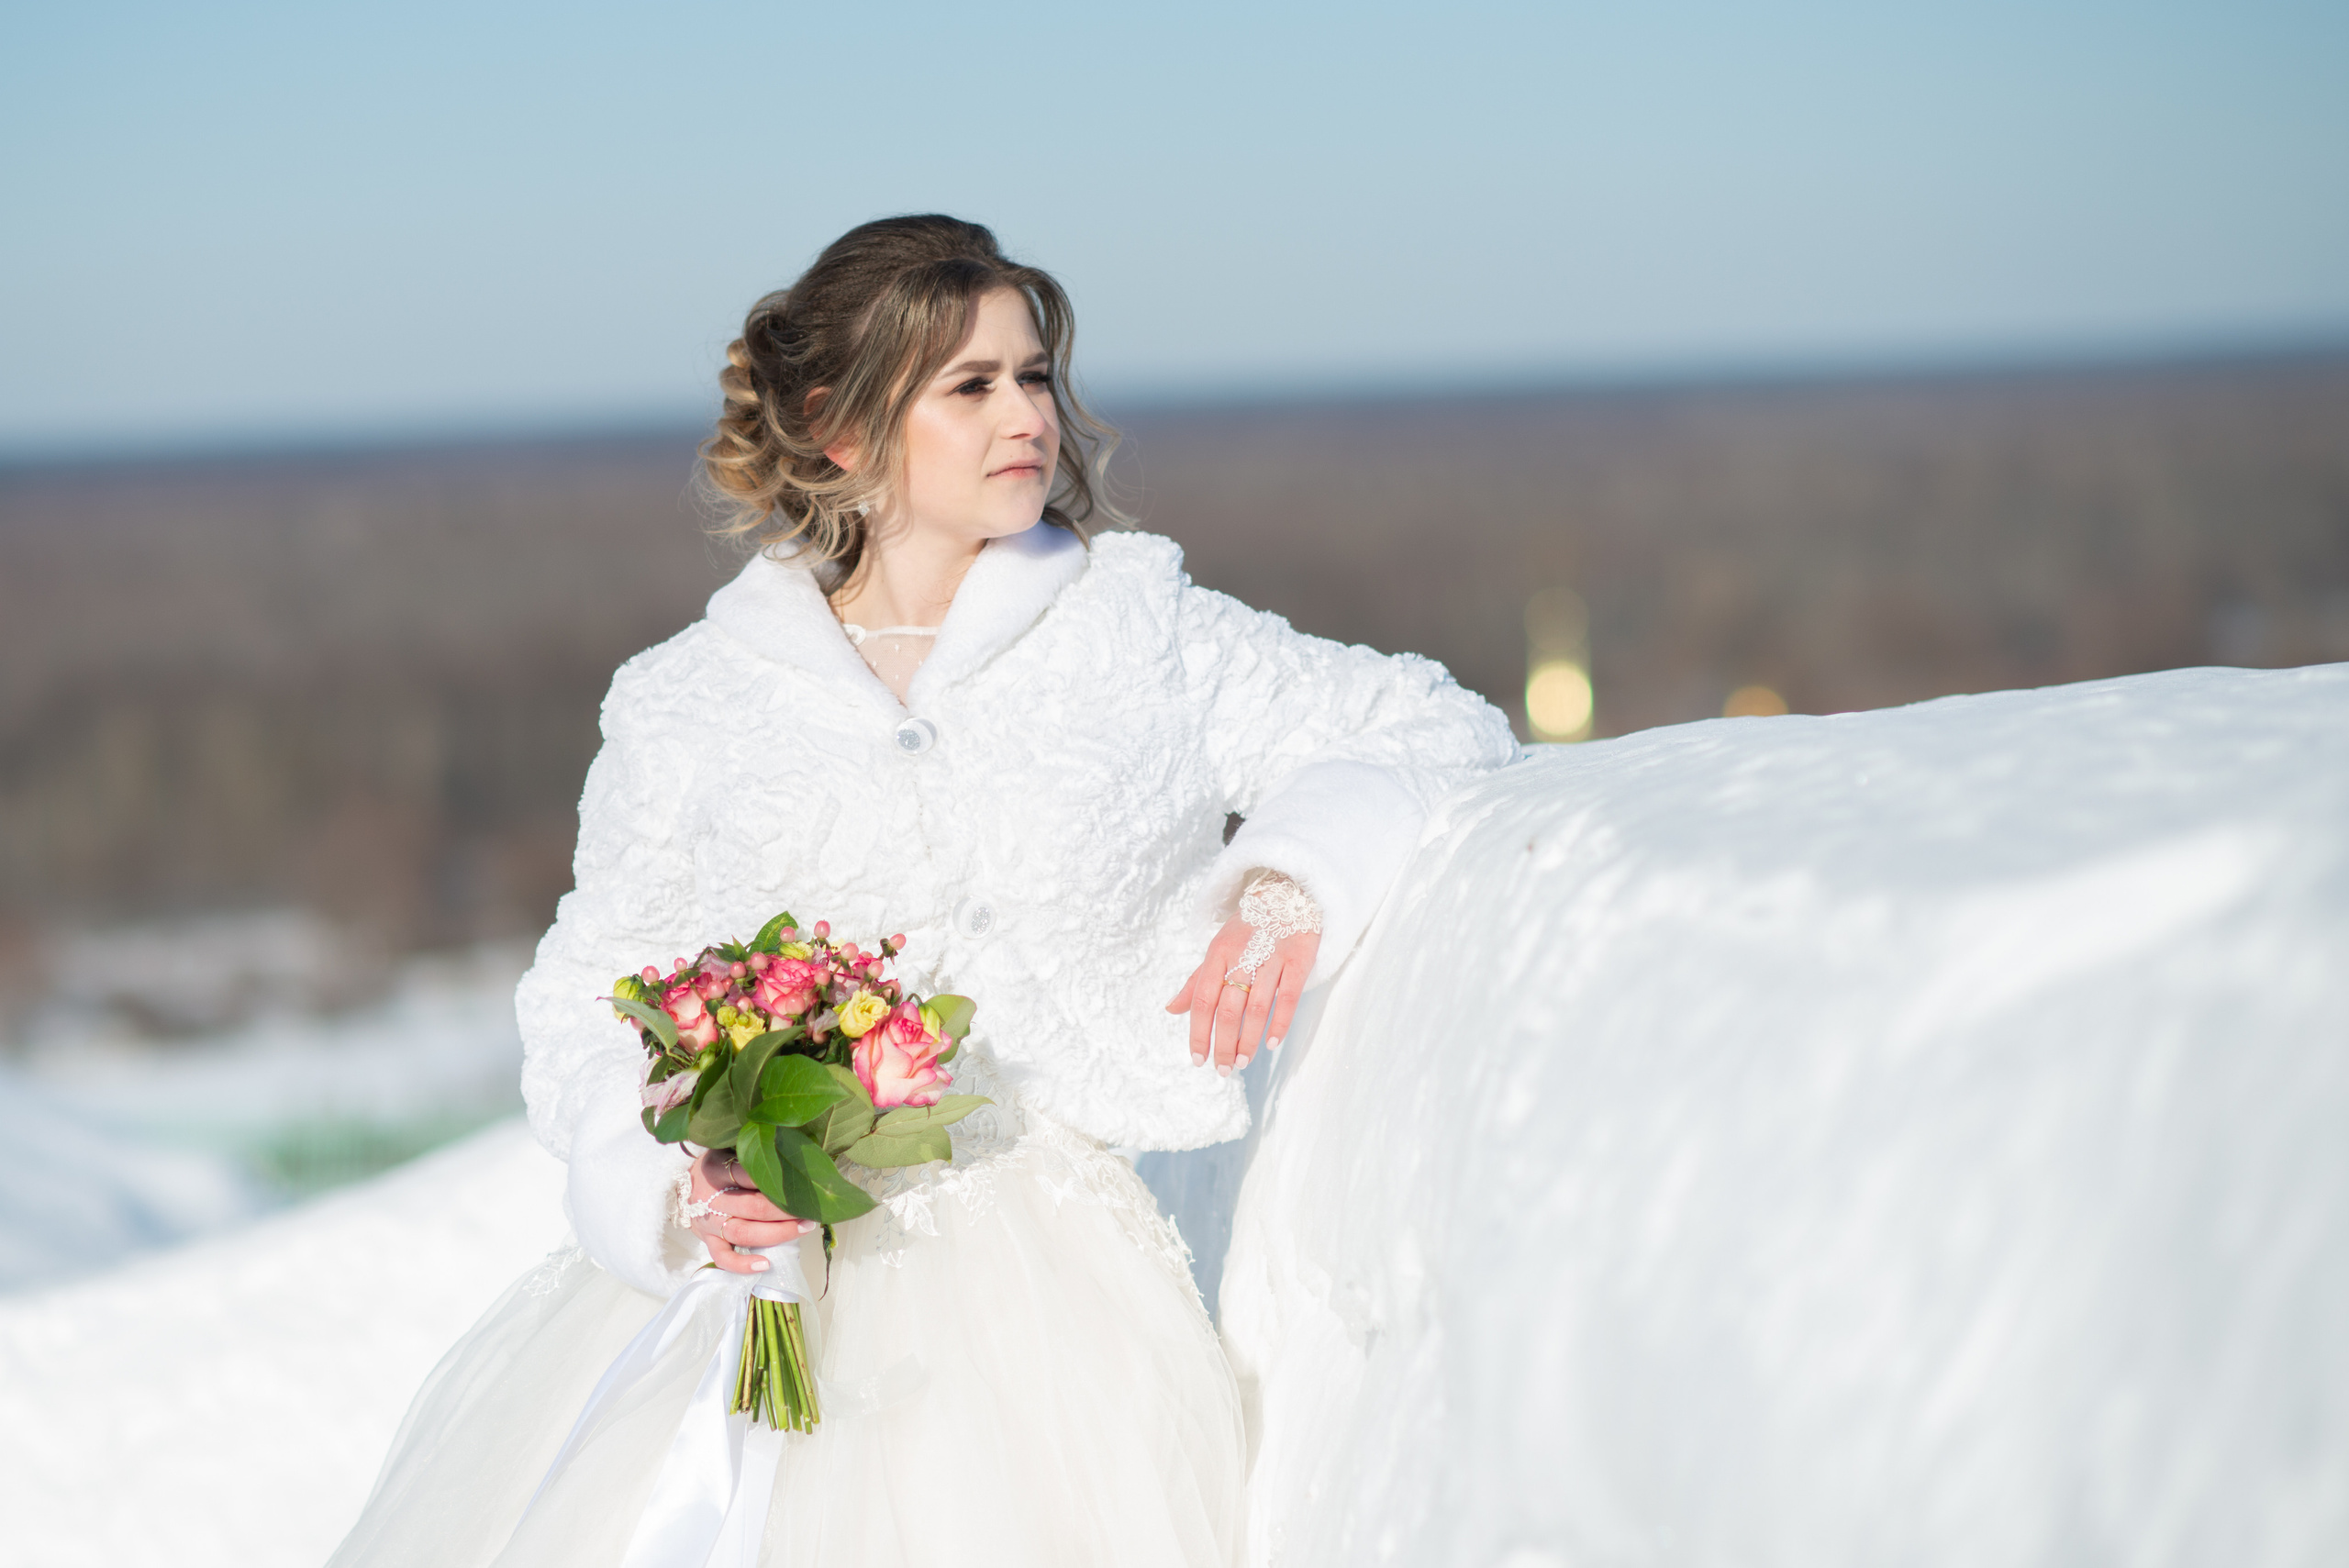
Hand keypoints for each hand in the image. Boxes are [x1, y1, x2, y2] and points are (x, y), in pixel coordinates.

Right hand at [688, 1148, 815, 1274]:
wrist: (679, 1187)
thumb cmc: (714, 1166)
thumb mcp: (726, 1149)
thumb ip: (750, 1151)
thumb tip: (789, 1152)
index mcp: (715, 1170)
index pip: (748, 1174)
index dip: (777, 1180)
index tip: (801, 1183)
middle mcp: (711, 1198)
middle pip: (753, 1207)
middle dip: (785, 1210)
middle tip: (809, 1208)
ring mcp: (709, 1223)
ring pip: (743, 1233)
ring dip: (776, 1233)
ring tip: (803, 1228)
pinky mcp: (707, 1241)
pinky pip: (723, 1257)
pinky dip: (742, 1264)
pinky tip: (765, 1265)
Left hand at [1165, 916, 1318, 1077]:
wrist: (1288, 892)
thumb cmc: (1249, 929)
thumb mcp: (1219, 948)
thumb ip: (1197, 980)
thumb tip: (1171, 1009)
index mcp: (1218, 953)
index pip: (1201, 999)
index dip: (1197, 1032)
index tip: (1197, 1059)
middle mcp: (1242, 954)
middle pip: (1227, 1009)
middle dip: (1222, 1044)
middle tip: (1223, 1069)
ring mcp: (1272, 956)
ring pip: (1256, 1007)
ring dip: (1248, 1040)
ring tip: (1242, 1062)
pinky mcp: (1299, 958)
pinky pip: (1288, 996)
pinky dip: (1279, 1023)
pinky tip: (1272, 1044)